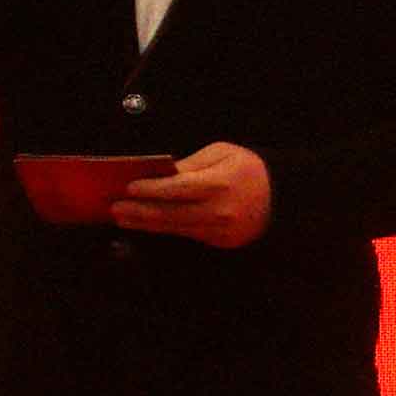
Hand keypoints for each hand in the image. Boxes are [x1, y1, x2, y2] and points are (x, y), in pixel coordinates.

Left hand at [109, 143, 272, 247]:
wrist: (281, 197)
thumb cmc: (249, 168)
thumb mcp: (222, 153)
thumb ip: (190, 164)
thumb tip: (160, 175)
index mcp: (219, 184)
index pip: (177, 188)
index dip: (150, 189)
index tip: (128, 188)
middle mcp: (218, 211)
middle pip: (169, 213)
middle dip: (138, 211)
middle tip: (114, 208)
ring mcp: (219, 230)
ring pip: (174, 228)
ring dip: (145, 223)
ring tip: (123, 218)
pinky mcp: (219, 241)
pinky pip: (186, 234)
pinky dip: (164, 228)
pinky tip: (146, 223)